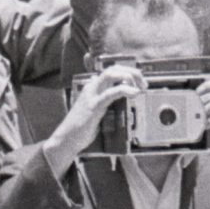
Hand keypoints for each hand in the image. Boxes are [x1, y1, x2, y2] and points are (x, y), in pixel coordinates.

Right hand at [42, 59, 144, 173]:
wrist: (66, 139)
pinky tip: (134, 94)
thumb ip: (103, 103)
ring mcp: (92, 95)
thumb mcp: (94, 111)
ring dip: (130, 77)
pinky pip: (111, 93)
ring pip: (111, 74)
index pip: (111, 71)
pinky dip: (125, 90)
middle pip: (113, 69)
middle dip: (131, 72)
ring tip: (141, 87)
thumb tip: (115, 100)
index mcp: (92, 87)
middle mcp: (91, 87)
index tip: (139, 82)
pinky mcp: (94, 106)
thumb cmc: (81, 128)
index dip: (127, 72)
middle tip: (143, 84)